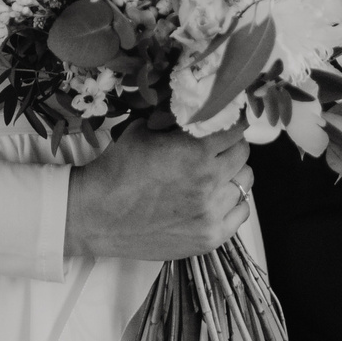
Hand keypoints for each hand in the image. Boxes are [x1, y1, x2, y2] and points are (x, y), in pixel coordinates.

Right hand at [65, 122, 253, 261]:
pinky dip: (233, 203)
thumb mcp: (144, 129)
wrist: (96, 214)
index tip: (226, 120)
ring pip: (245, 182)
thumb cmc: (117, 168)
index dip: (231, 120)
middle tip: (215, 146)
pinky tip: (214, 198)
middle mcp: (209, 181)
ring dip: (232, 174)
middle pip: (243, 153)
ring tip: (213, 174)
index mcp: (195, 151)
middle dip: (231, 145)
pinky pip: (241, 213)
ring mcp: (211, 213)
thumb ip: (177, 119)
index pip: (237, 127)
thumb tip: (200, 103)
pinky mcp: (209, 237)